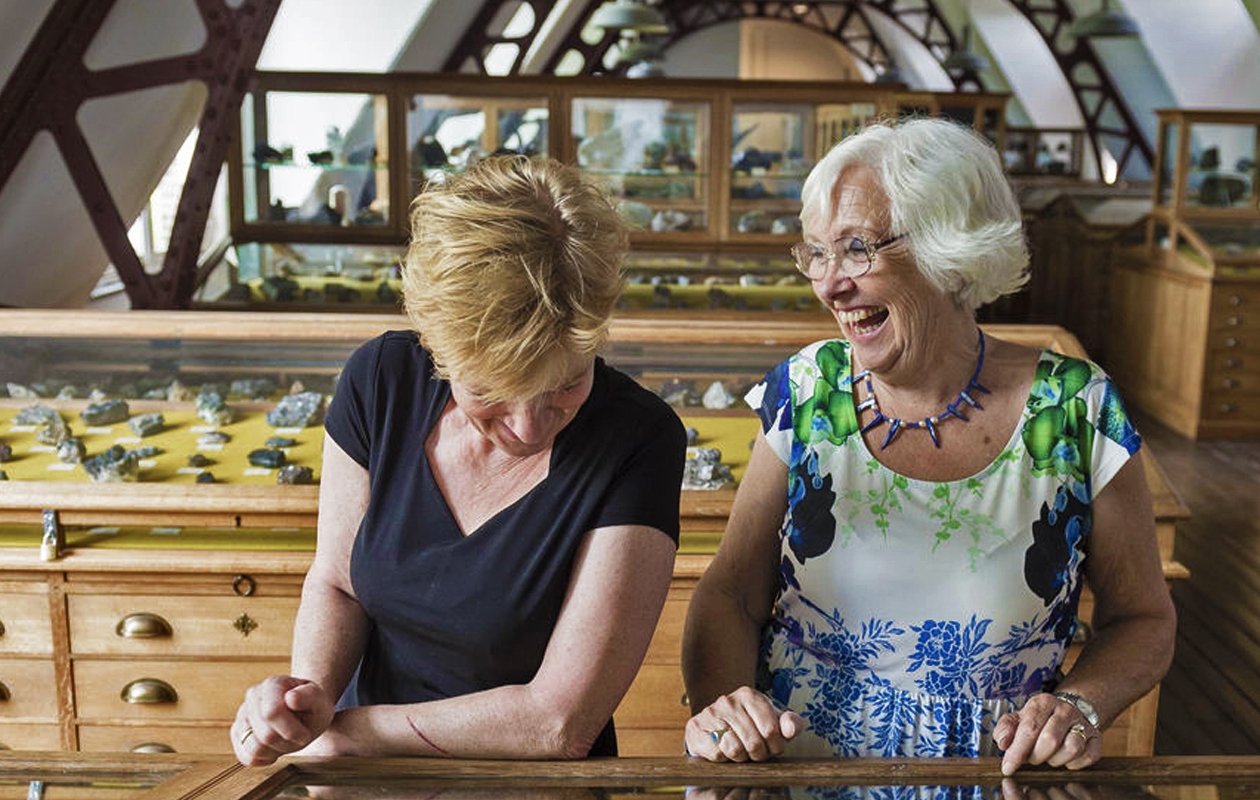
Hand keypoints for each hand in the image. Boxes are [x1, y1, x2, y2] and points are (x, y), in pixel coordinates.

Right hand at [233, 675, 336, 765]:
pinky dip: (264, 758)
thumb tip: (291, 698)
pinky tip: (274, 747)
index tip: (305, 733)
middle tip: (298, 736)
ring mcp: (242, 714)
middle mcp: (253, 696)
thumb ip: (310, 697)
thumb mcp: (320, 701)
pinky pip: (246, 757)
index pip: (271, 713)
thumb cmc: (312, 707)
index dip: (292, 730)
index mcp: (273, 684)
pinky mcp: (237, 732)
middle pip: (265, 735)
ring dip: (276, 750)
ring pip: (254, 748)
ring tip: (285, 739)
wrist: (302, 711)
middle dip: (287, 742)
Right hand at [684, 686, 803, 761]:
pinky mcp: (695, 728)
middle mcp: (728, 700)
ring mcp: (710, 713)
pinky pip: (717, 754)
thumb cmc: (751, 725)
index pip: (771, 730)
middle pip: (754, 742)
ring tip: (741, 750)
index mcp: (750, 695)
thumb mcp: (774, 722)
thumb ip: (790, 724)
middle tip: (756, 751)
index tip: (772, 745)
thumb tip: (791, 728)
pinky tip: (724, 750)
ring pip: (735, 749)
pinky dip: (724, 759)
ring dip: (741, 757)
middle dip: (759, 754)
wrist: (716, 725)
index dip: (775, 746)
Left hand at [994, 692, 1101, 774]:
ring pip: (1072, 748)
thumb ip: (1005, 728)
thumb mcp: (1019, 718)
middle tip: (1031, 759)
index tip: (1008, 767)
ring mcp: (1083, 723)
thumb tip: (1002, 742)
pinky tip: (1065, 759)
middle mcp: (1065, 710)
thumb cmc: (1039, 719)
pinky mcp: (1097, 737)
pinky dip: (1074, 764)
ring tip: (1048, 757)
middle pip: (1051, 739)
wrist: (1068, 711)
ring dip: (1056, 760)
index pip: (1029, 728)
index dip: (1017, 751)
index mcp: (1043, 703)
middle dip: (1036, 756)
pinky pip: (1088, 757)